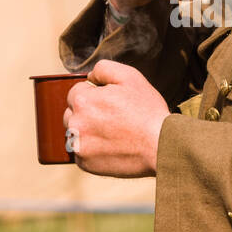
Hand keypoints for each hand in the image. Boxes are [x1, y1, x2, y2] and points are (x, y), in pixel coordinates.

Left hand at [63, 61, 169, 176]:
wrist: (160, 146)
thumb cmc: (147, 111)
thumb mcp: (129, 77)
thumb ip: (103, 68)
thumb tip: (89, 77)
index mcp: (83, 101)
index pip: (76, 92)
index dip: (95, 95)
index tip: (112, 103)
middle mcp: (75, 123)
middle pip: (72, 113)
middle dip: (88, 113)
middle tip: (113, 118)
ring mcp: (79, 145)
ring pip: (74, 133)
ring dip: (87, 131)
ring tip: (112, 133)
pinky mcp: (85, 163)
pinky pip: (81, 152)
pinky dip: (92, 150)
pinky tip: (111, 147)